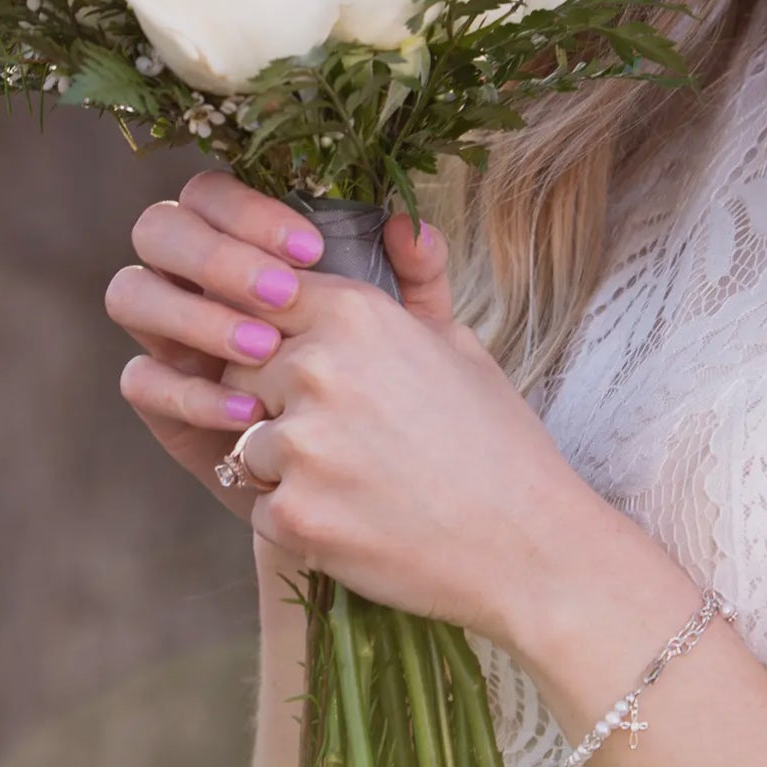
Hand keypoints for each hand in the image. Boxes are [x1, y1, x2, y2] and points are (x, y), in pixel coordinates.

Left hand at [110, 169, 592, 653]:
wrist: (526, 543)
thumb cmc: (496, 439)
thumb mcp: (458, 342)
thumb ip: (414, 279)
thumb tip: (398, 222)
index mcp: (354, 314)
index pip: (263, 299)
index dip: (283, 334)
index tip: (314, 367)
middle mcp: (317, 367)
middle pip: (240, 368)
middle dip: (276, 399)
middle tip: (347, 434)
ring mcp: (300, 443)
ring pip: (244, 440)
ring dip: (285, 463)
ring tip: (360, 481)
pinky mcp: (291, 514)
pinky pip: (259, 504)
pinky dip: (297, 517)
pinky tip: (358, 519)